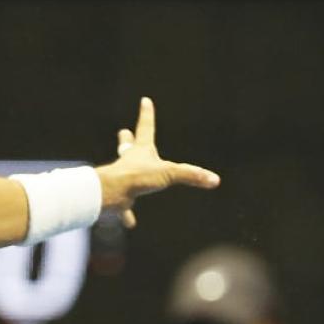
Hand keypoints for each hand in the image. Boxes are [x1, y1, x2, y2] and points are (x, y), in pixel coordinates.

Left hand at [98, 97, 219, 220]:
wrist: (110, 193)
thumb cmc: (137, 178)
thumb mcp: (168, 174)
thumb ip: (191, 175)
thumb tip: (214, 179)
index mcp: (141, 151)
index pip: (146, 127)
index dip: (147, 114)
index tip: (144, 100)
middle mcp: (129, 162)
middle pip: (128, 147)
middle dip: (127, 140)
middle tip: (123, 132)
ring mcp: (121, 178)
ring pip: (125, 174)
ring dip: (128, 175)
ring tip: (131, 182)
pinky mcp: (118, 195)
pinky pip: (124, 205)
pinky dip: (127, 213)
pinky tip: (129, 222)